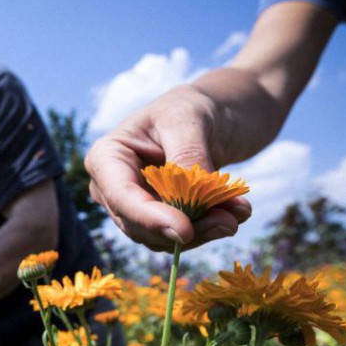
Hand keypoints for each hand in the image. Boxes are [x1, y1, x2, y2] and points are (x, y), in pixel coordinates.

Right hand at [84, 85, 250, 251]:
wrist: (212, 115)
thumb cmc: (192, 107)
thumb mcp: (188, 122)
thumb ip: (187, 160)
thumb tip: (191, 206)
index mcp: (107, 157)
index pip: (122, 197)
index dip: (150, 219)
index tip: (186, 231)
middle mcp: (112, 187)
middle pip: (140, 225)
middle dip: (186, 228)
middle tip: (229, 221)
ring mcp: (133, 207)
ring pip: (161, 238)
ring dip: (203, 231)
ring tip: (239, 211)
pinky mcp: (158, 219)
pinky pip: (180, 236)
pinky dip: (210, 227)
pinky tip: (237, 210)